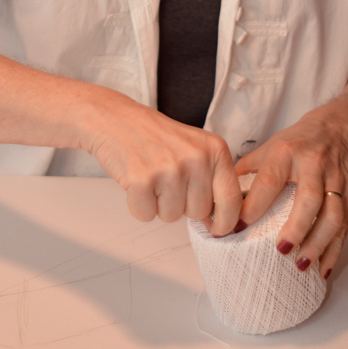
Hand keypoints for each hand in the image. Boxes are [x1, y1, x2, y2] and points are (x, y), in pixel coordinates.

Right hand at [81, 91, 241, 235]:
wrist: (116, 118)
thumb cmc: (155, 136)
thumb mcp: (195, 148)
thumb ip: (211, 181)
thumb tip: (219, 222)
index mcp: (215, 149)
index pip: (231, 198)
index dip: (226, 222)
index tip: (218, 229)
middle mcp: (196, 158)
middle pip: (198, 212)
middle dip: (181, 204)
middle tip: (166, 177)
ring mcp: (169, 168)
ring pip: (171, 217)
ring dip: (158, 204)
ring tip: (151, 175)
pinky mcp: (142, 179)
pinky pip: (145, 214)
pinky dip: (137, 204)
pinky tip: (136, 179)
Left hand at [234, 101, 347, 278]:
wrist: (336, 129)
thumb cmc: (296, 142)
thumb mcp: (268, 147)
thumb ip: (247, 171)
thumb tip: (220, 197)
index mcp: (286, 152)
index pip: (269, 180)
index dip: (254, 205)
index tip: (239, 227)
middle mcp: (313, 164)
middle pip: (309, 199)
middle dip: (297, 227)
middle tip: (282, 250)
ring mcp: (336, 178)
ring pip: (333, 214)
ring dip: (318, 243)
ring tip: (302, 264)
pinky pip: (346, 223)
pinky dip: (335, 248)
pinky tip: (323, 267)